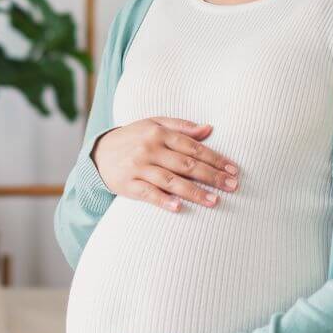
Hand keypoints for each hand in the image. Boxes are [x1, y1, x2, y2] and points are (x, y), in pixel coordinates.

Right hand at [91, 117, 239, 212]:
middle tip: (232, 186)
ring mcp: (138, 167)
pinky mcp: (128, 185)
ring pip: (170, 180)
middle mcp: (149, 149)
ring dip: (194, 191)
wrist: (99, 153)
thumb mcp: (154, 125)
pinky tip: (179, 208)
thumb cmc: (133, 138)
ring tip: (214, 201)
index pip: (193, 146)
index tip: (233, 169)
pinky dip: (163, 201)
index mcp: (159, 133)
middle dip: (211, 176)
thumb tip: (209, 129)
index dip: (215, 158)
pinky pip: (148, 194)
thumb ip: (181, 127)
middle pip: (186, 164)